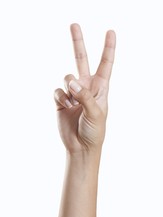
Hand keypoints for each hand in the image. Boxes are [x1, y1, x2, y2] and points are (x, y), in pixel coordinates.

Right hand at [54, 23, 115, 152]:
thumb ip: (85, 96)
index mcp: (101, 88)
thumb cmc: (94, 131)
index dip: (108, 48)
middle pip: (82, 60)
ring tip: (74, 103)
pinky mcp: (61, 100)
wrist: (81, 146)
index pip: (105, 64)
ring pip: (67, 77)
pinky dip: (61, 98)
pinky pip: (57, 91)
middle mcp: (86, 87)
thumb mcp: (96, 113)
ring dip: (69, 88)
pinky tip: (66, 107)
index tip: (110, 32)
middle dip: (78, 43)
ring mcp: (72, 93)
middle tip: (74, 24)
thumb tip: (71, 81)